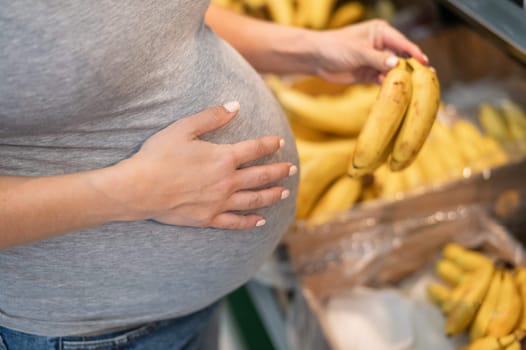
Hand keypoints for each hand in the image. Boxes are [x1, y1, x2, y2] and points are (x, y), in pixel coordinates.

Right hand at [115, 102, 295, 229]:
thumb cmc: (158, 156)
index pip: (254, 149)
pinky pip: (235, 222)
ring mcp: (219, 203)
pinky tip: (260, 221)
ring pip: (254, 200)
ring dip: (271, 195)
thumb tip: (235, 105)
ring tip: (285, 193)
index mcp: (223, 158)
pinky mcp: (208, 219)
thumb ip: (212, 117)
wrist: (139, 189)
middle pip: (261, 176)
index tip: (279, 142)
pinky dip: (249, 222)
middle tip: (292, 168)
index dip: (269, 144)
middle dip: (279, 171)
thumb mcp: (183, 128)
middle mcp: (227, 182)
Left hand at [311, 19, 427, 83]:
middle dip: (410, 69)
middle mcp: (381, 46)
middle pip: (401, 58)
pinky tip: (394, 92)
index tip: (425, 64)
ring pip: (393, 72)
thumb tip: (396, 64)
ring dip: (399, 80)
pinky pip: (382, 81)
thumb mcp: (358, 52)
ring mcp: (375, 61)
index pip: (403, 43)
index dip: (414, 54)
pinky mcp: (368, 75)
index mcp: (381, 32)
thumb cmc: (335, 47)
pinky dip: (388, 86)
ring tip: (410, 89)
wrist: (315, 59)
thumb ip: (377, 59)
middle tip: (425, 80)